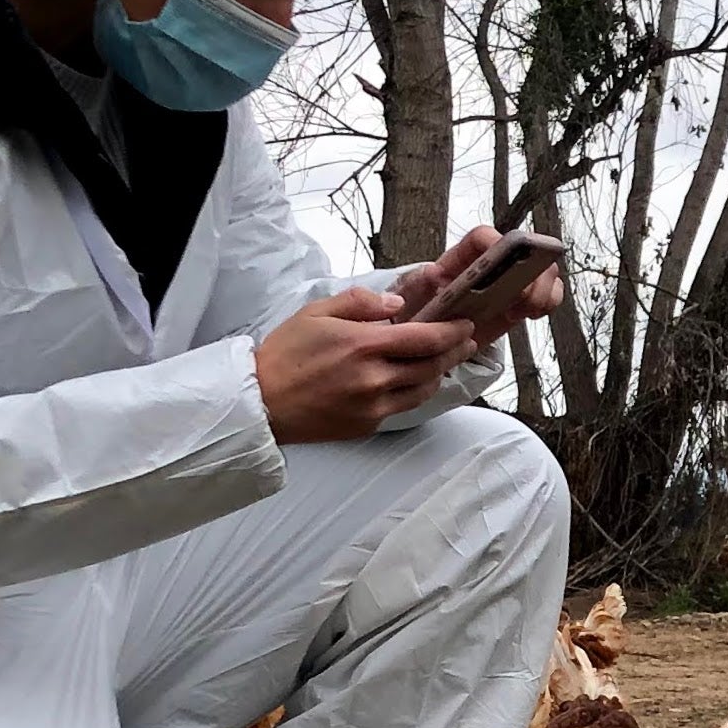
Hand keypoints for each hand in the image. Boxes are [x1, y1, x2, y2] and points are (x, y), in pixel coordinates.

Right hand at [255, 287, 481, 443]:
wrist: (261, 401)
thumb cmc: (285, 353)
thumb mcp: (317, 312)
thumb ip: (360, 302)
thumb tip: (398, 304)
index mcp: (364, 345)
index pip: (425, 338)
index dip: (452, 332)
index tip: (465, 325)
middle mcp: (374, 379)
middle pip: (432, 366)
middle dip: (454, 351)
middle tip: (465, 341)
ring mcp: (373, 406)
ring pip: (423, 390)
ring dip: (440, 373)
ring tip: (446, 360)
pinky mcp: (368, 425)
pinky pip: (403, 407)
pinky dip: (416, 391)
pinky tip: (417, 380)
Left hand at [389, 223, 566, 347]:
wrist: (424, 341)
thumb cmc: (414, 315)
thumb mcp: (407, 300)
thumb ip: (416, 286)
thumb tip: (432, 274)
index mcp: (459, 258)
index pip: (484, 238)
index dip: (501, 245)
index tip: (510, 264)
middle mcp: (489, 265)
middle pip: (524, 250)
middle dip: (531, 272)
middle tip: (523, 299)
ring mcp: (507, 284)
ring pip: (541, 271)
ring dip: (543, 289)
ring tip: (528, 311)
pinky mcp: (518, 304)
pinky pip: (546, 295)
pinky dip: (548, 302)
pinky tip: (533, 314)